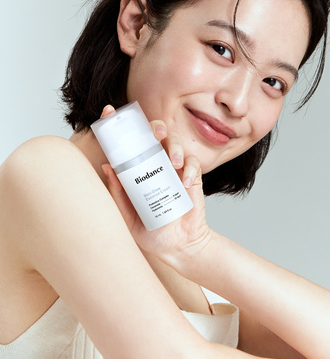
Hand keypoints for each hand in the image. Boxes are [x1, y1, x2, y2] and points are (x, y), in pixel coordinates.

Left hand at [100, 106, 211, 272]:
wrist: (177, 247)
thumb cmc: (150, 230)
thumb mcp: (127, 215)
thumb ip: (118, 193)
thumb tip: (107, 167)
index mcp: (136, 168)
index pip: (128, 141)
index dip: (119, 124)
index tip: (109, 111)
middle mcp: (155, 163)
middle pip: (155, 133)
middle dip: (155, 127)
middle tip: (155, 134)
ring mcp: (174, 168)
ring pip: (175, 143)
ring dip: (175, 147)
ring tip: (174, 163)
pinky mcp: (192, 177)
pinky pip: (193, 164)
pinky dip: (190, 170)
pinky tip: (185, 183)